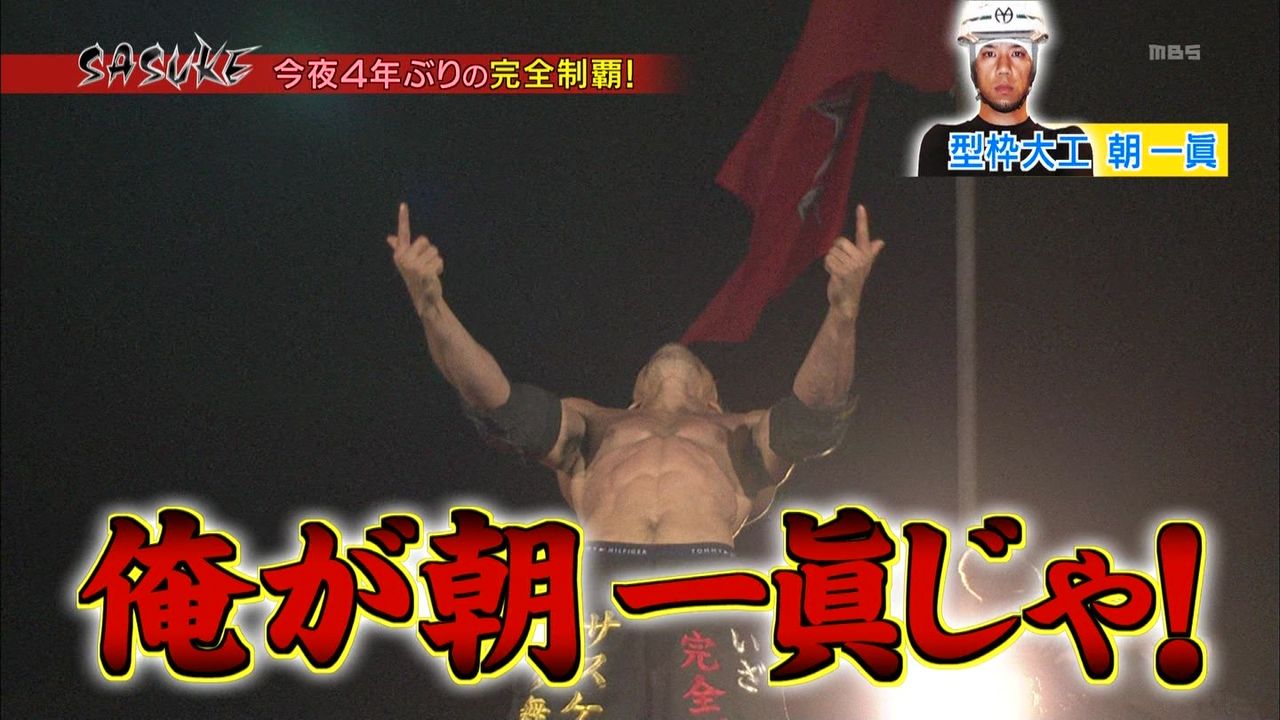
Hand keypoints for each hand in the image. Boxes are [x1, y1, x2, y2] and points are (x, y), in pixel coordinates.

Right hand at [386, 202, 443, 314]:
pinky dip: (440, 268)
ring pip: (434, 251)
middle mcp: (404, 258)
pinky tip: (433, 276)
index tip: (403, 204)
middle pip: (425, 241)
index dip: (403, 218)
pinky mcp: (424, 272)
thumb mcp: (407, 261)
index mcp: (400, 254)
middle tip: (424, 264)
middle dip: (429, 251)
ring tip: (428, 271)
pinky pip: (439, 261)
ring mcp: (414, 266)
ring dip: (435, 261)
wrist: (424, 297)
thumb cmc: (416, 277)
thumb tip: (390, 237)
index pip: (403, 232)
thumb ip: (399, 248)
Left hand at [824, 204, 883, 318]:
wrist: (846, 301)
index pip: (863, 233)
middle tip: (840, 265)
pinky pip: (828, 260)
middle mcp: (861, 259)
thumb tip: (881, 242)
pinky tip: (833, 275)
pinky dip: (827, 267)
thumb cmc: (852, 282)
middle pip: (839, 242)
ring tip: (837, 271)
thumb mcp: (863, 266)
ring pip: (832, 252)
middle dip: (835, 252)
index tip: (860, 206)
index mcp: (865, 255)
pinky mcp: (843, 272)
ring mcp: (853, 266)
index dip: (862, 219)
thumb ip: (871, 252)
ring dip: (830, 262)